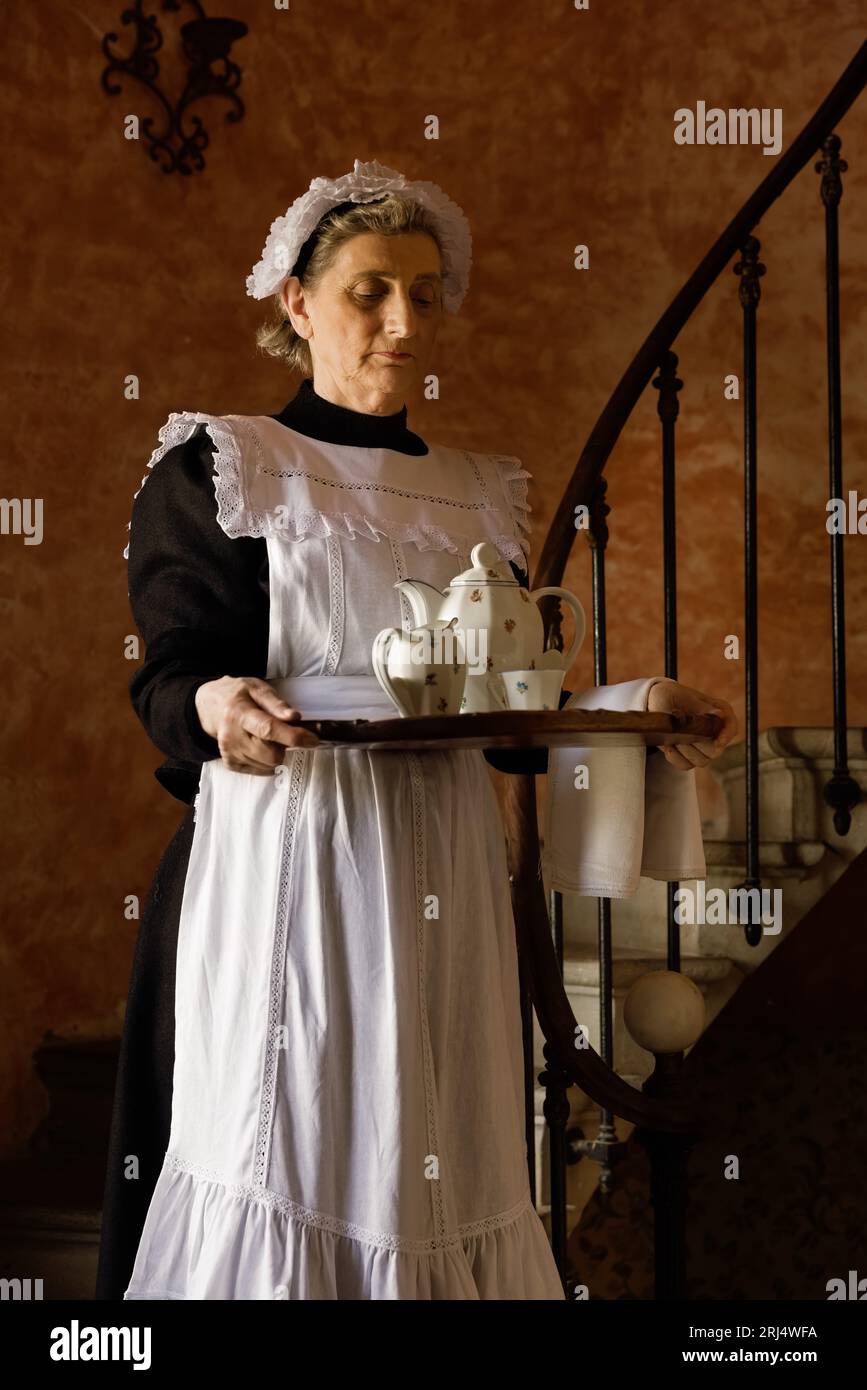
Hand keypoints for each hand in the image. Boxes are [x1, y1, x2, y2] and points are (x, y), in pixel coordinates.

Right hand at [194, 676, 319, 774]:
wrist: (210, 706)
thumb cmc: (239, 695)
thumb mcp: (257, 688)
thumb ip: (276, 703)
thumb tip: (295, 717)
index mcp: (239, 713)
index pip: (268, 730)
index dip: (294, 737)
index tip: (313, 739)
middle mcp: (231, 736)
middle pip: (271, 754)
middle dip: (284, 746)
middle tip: (283, 732)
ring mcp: (229, 753)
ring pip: (268, 765)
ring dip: (275, 752)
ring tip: (267, 736)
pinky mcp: (230, 764)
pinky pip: (260, 770)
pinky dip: (266, 760)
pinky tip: (260, 745)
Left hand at [646, 678, 736, 770]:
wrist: (652, 704)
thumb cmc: (667, 695)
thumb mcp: (679, 695)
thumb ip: (699, 706)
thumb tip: (720, 715)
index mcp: (718, 711)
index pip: (731, 726)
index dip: (726, 736)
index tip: (718, 741)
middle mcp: (714, 730)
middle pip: (715, 750)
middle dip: (696, 744)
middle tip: (680, 734)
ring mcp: (703, 745)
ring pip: (702, 761)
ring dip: (685, 752)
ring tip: (672, 739)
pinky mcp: (689, 755)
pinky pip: (686, 765)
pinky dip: (676, 759)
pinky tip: (668, 748)